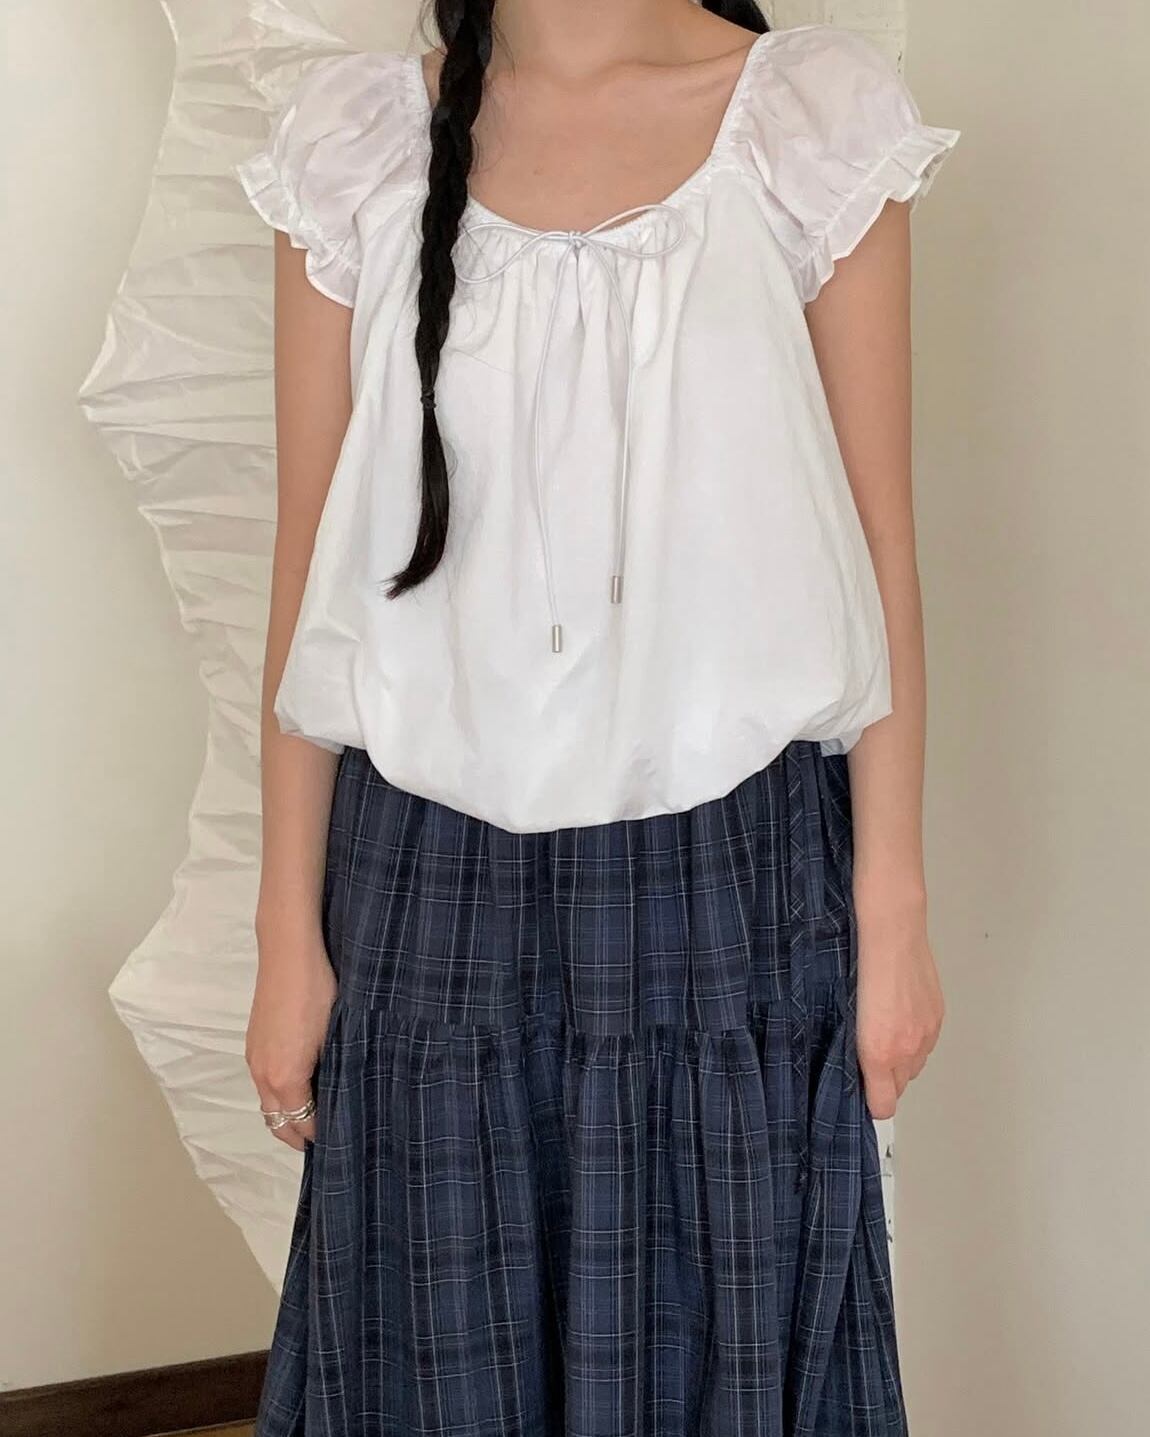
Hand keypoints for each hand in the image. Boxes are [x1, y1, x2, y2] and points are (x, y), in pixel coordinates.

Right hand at [246, 930, 337, 1151]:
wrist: (289, 953)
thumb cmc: (318, 992)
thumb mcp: (334, 1036)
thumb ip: (333, 1075)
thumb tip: (340, 1099)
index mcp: (284, 1078)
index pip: (302, 1126)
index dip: (323, 1136)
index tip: (344, 1139)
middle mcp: (262, 1075)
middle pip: (278, 1123)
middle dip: (300, 1135)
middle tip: (329, 1138)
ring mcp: (254, 1059)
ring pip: (269, 1104)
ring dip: (289, 1116)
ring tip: (318, 1115)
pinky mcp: (253, 1045)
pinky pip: (264, 1085)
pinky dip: (280, 1096)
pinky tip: (303, 1087)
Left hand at [854, 890, 943, 1119]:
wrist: (891, 930)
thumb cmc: (858, 963)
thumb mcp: (844, 1013)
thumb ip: (852, 1047)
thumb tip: (852, 1066)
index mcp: (879, 1052)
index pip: (882, 1105)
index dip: (869, 1100)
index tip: (857, 1090)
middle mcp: (908, 1048)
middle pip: (899, 1088)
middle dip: (883, 1078)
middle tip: (864, 1054)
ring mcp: (926, 1032)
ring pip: (914, 1065)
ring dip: (900, 1057)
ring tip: (882, 1029)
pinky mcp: (937, 1016)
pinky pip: (927, 1043)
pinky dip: (914, 1038)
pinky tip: (898, 1015)